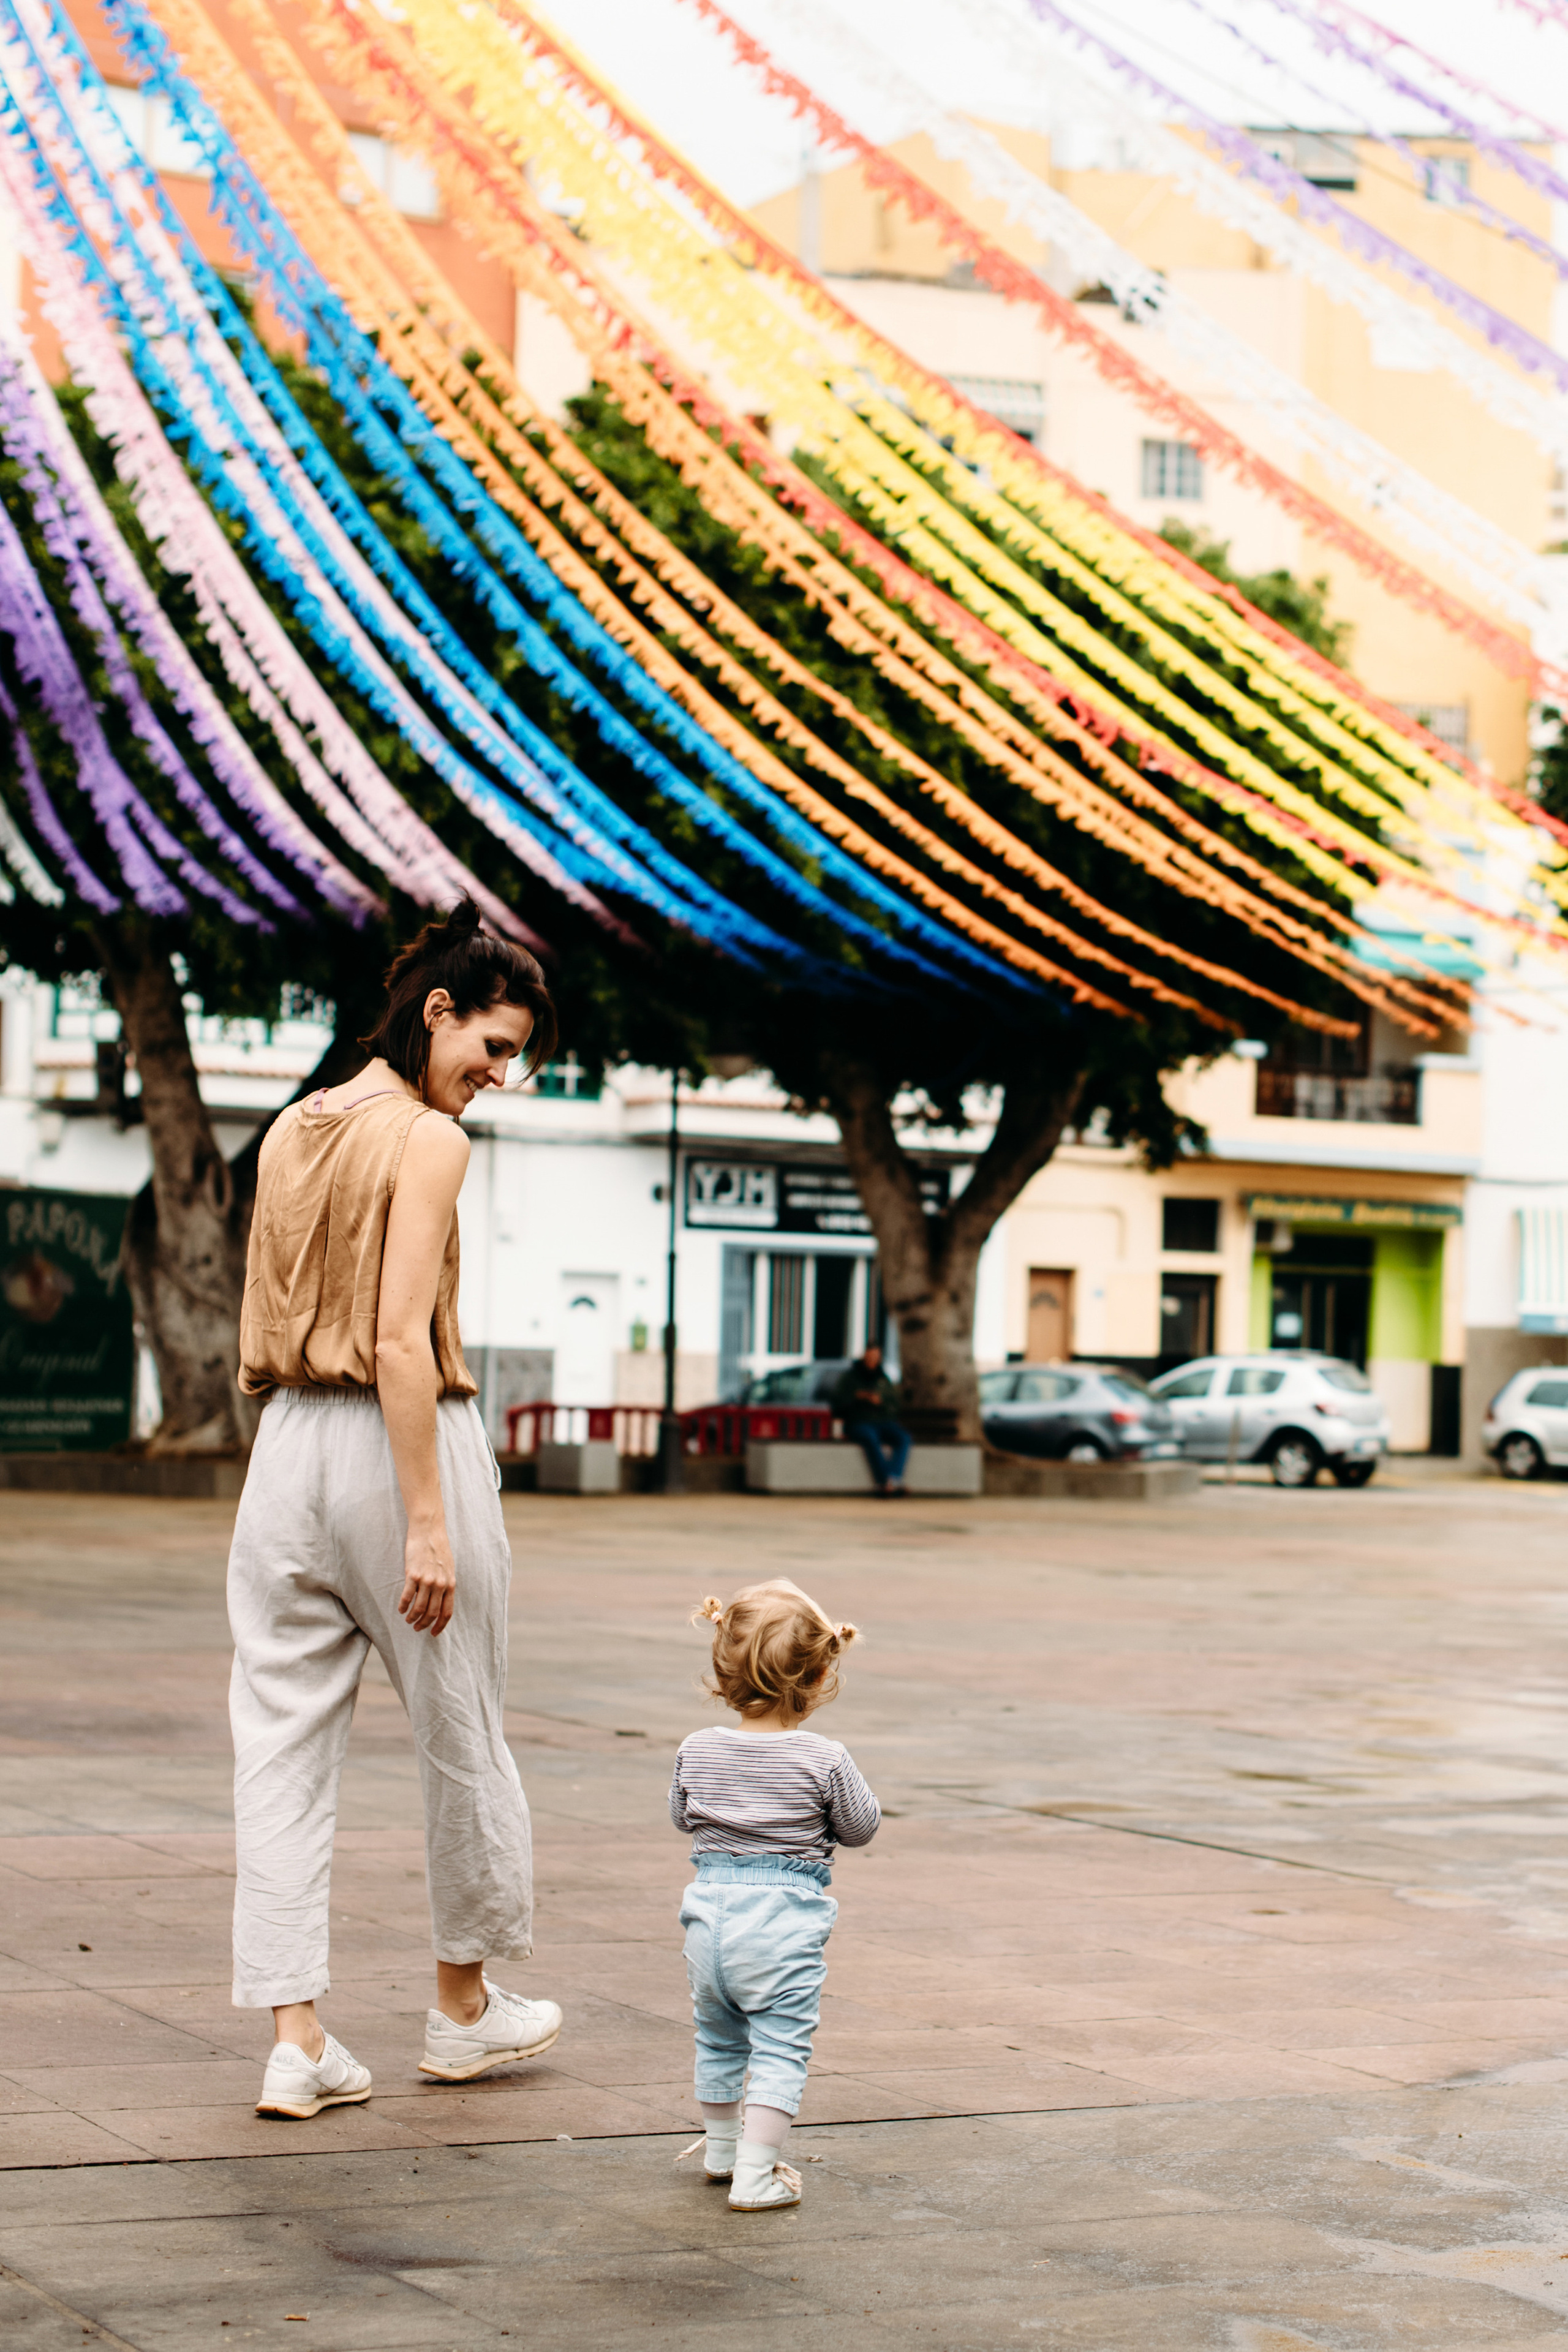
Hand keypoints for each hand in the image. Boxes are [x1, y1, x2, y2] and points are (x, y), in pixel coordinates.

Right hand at [398, 1519, 455, 1636]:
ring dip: (412, 1617)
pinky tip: (400, 1609)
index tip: (433, 1633)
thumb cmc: (438, 1548)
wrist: (428, 1531)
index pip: (447, 1612)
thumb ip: (446, 1584)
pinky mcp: (413, 1575)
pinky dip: (403, 1606)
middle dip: (424, 1624)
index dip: (440, 1626)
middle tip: (417, 1628)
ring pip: (418, 1608)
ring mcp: (426, 1580)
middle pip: (432, 1613)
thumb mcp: (449, 1568)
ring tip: (408, 1620)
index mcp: (450, 1584)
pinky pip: (407, 1597)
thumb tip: (442, 1600)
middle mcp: (440, 1584)